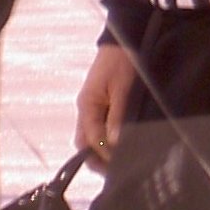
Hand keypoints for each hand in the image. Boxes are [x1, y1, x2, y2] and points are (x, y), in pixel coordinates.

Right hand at [75, 44, 136, 167]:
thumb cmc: (122, 61)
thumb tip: (112, 143)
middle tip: (118, 169)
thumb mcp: (122, 88)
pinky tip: (120, 144)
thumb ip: (117, 116)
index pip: (89, 140)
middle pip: (85, 143)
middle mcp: (86, 109)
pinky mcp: (102, 106)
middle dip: (99, 158)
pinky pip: (100, 128)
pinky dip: (107, 139)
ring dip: (103, 150)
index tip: (118, 165)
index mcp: (87, 105)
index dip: (103, 155)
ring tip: (121, 160)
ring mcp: (93, 108)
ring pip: (92, 138)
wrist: (124, 39)